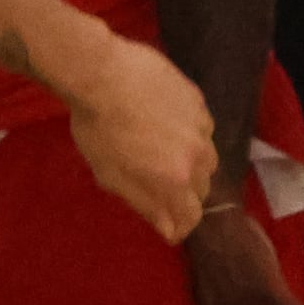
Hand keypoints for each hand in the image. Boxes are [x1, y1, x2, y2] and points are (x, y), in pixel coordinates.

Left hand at [61, 32, 210, 244]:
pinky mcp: (198, 99)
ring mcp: (201, 124)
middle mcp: (198, 155)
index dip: (181, 224)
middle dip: (183, 192)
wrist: (100, 74)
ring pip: (206, 155)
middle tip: (158, 181)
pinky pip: (201, 126)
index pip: (192, 215)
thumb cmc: (97, 130)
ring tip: (163, 149)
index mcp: (175, 180)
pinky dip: (188, 132)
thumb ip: (146, 204)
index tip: (169, 224)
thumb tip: (171, 230)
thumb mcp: (112, 176)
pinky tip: (164, 121)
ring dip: (190, 161)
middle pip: (202, 186)